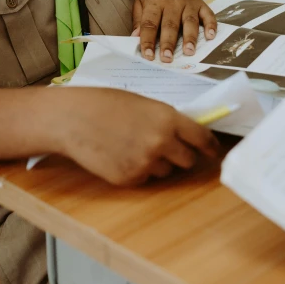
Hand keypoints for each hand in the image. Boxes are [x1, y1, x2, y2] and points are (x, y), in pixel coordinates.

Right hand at [53, 87, 219, 185]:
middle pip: (187, 161)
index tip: (213, 152)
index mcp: (167, 118)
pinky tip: (119, 154)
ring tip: (132, 145)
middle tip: (168, 149)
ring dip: (157, 163)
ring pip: (165, 172)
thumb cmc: (104, 104)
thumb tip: (185, 134)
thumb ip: (165, 119)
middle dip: (181, 156)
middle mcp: (161, 143)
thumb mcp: (142, 103)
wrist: (72, 119)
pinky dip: (136, 170)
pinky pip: (144, 179)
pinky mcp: (130, 179)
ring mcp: (145, 163)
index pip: (201, 138)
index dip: (210, 147)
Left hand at [132, 0, 216, 61]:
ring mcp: (188, 3)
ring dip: (190, 37)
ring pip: (189, 21)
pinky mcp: (200, 4)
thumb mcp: (139, 4)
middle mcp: (172, 2)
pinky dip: (211, 25)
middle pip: (170, 24)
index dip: (148, 40)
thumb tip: (135, 37)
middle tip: (167, 58)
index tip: (148, 55)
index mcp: (155, 2)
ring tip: (189, 52)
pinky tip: (210, 36)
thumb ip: (138, 21)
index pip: (150, 24)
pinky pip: (207, 14)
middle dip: (168, 42)